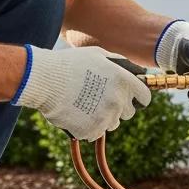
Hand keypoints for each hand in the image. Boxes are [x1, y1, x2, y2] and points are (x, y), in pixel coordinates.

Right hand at [12, 45, 150, 140]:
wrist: (43, 79)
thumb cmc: (69, 64)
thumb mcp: (98, 55)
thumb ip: (119, 64)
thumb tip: (135, 71)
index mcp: (125, 81)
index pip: (145, 98)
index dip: (137, 98)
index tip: (131, 100)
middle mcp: (119, 100)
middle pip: (128, 113)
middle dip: (117, 108)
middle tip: (99, 100)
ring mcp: (106, 117)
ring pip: (112, 124)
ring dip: (103, 118)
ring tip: (84, 105)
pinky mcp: (93, 130)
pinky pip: (96, 133)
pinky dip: (88, 127)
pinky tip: (76, 115)